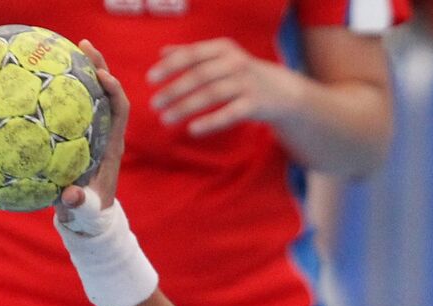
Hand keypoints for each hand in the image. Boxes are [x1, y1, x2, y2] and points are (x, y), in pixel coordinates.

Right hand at [56, 41, 128, 222]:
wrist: (92, 219)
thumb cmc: (89, 215)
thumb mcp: (83, 211)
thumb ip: (79, 205)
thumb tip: (69, 196)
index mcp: (112, 148)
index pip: (120, 111)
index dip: (114, 90)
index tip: (101, 74)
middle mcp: (107, 136)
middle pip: (109, 94)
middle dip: (99, 68)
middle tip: (83, 45)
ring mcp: (96, 134)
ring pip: (94, 96)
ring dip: (85, 71)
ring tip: (69, 47)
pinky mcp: (83, 136)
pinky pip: (77, 106)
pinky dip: (67, 87)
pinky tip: (47, 73)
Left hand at [147, 38, 303, 136]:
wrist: (282, 91)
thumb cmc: (244, 74)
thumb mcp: (222, 58)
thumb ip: (194, 54)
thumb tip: (162, 52)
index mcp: (223, 49)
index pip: (191, 55)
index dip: (170, 67)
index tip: (150, 80)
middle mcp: (235, 63)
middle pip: (199, 76)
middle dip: (174, 90)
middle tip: (154, 104)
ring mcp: (246, 84)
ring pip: (211, 95)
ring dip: (186, 108)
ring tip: (166, 119)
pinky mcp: (255, 105)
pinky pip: (229, 115)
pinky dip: (210, 122)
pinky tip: (192, 130)